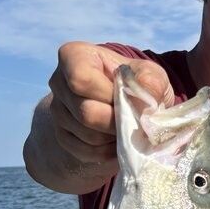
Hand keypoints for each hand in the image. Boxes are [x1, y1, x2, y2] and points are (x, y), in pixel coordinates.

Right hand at [48, 42, 172, 170]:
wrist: (126, 106)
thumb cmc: (137, 84)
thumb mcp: (151, 75)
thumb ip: (151, 80)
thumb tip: (145, 93)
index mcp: (75, 57)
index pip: (81, 80)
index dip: (108, 95)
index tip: (126, 97)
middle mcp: (59, 83)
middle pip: (86, 113)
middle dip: (117, 122)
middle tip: (134, 120)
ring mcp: (58, 111)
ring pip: (87, 135)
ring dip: (115, 138)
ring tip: (128, 129)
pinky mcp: (62, 136)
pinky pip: (85, 152)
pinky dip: (108, 152)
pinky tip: (118, 141)